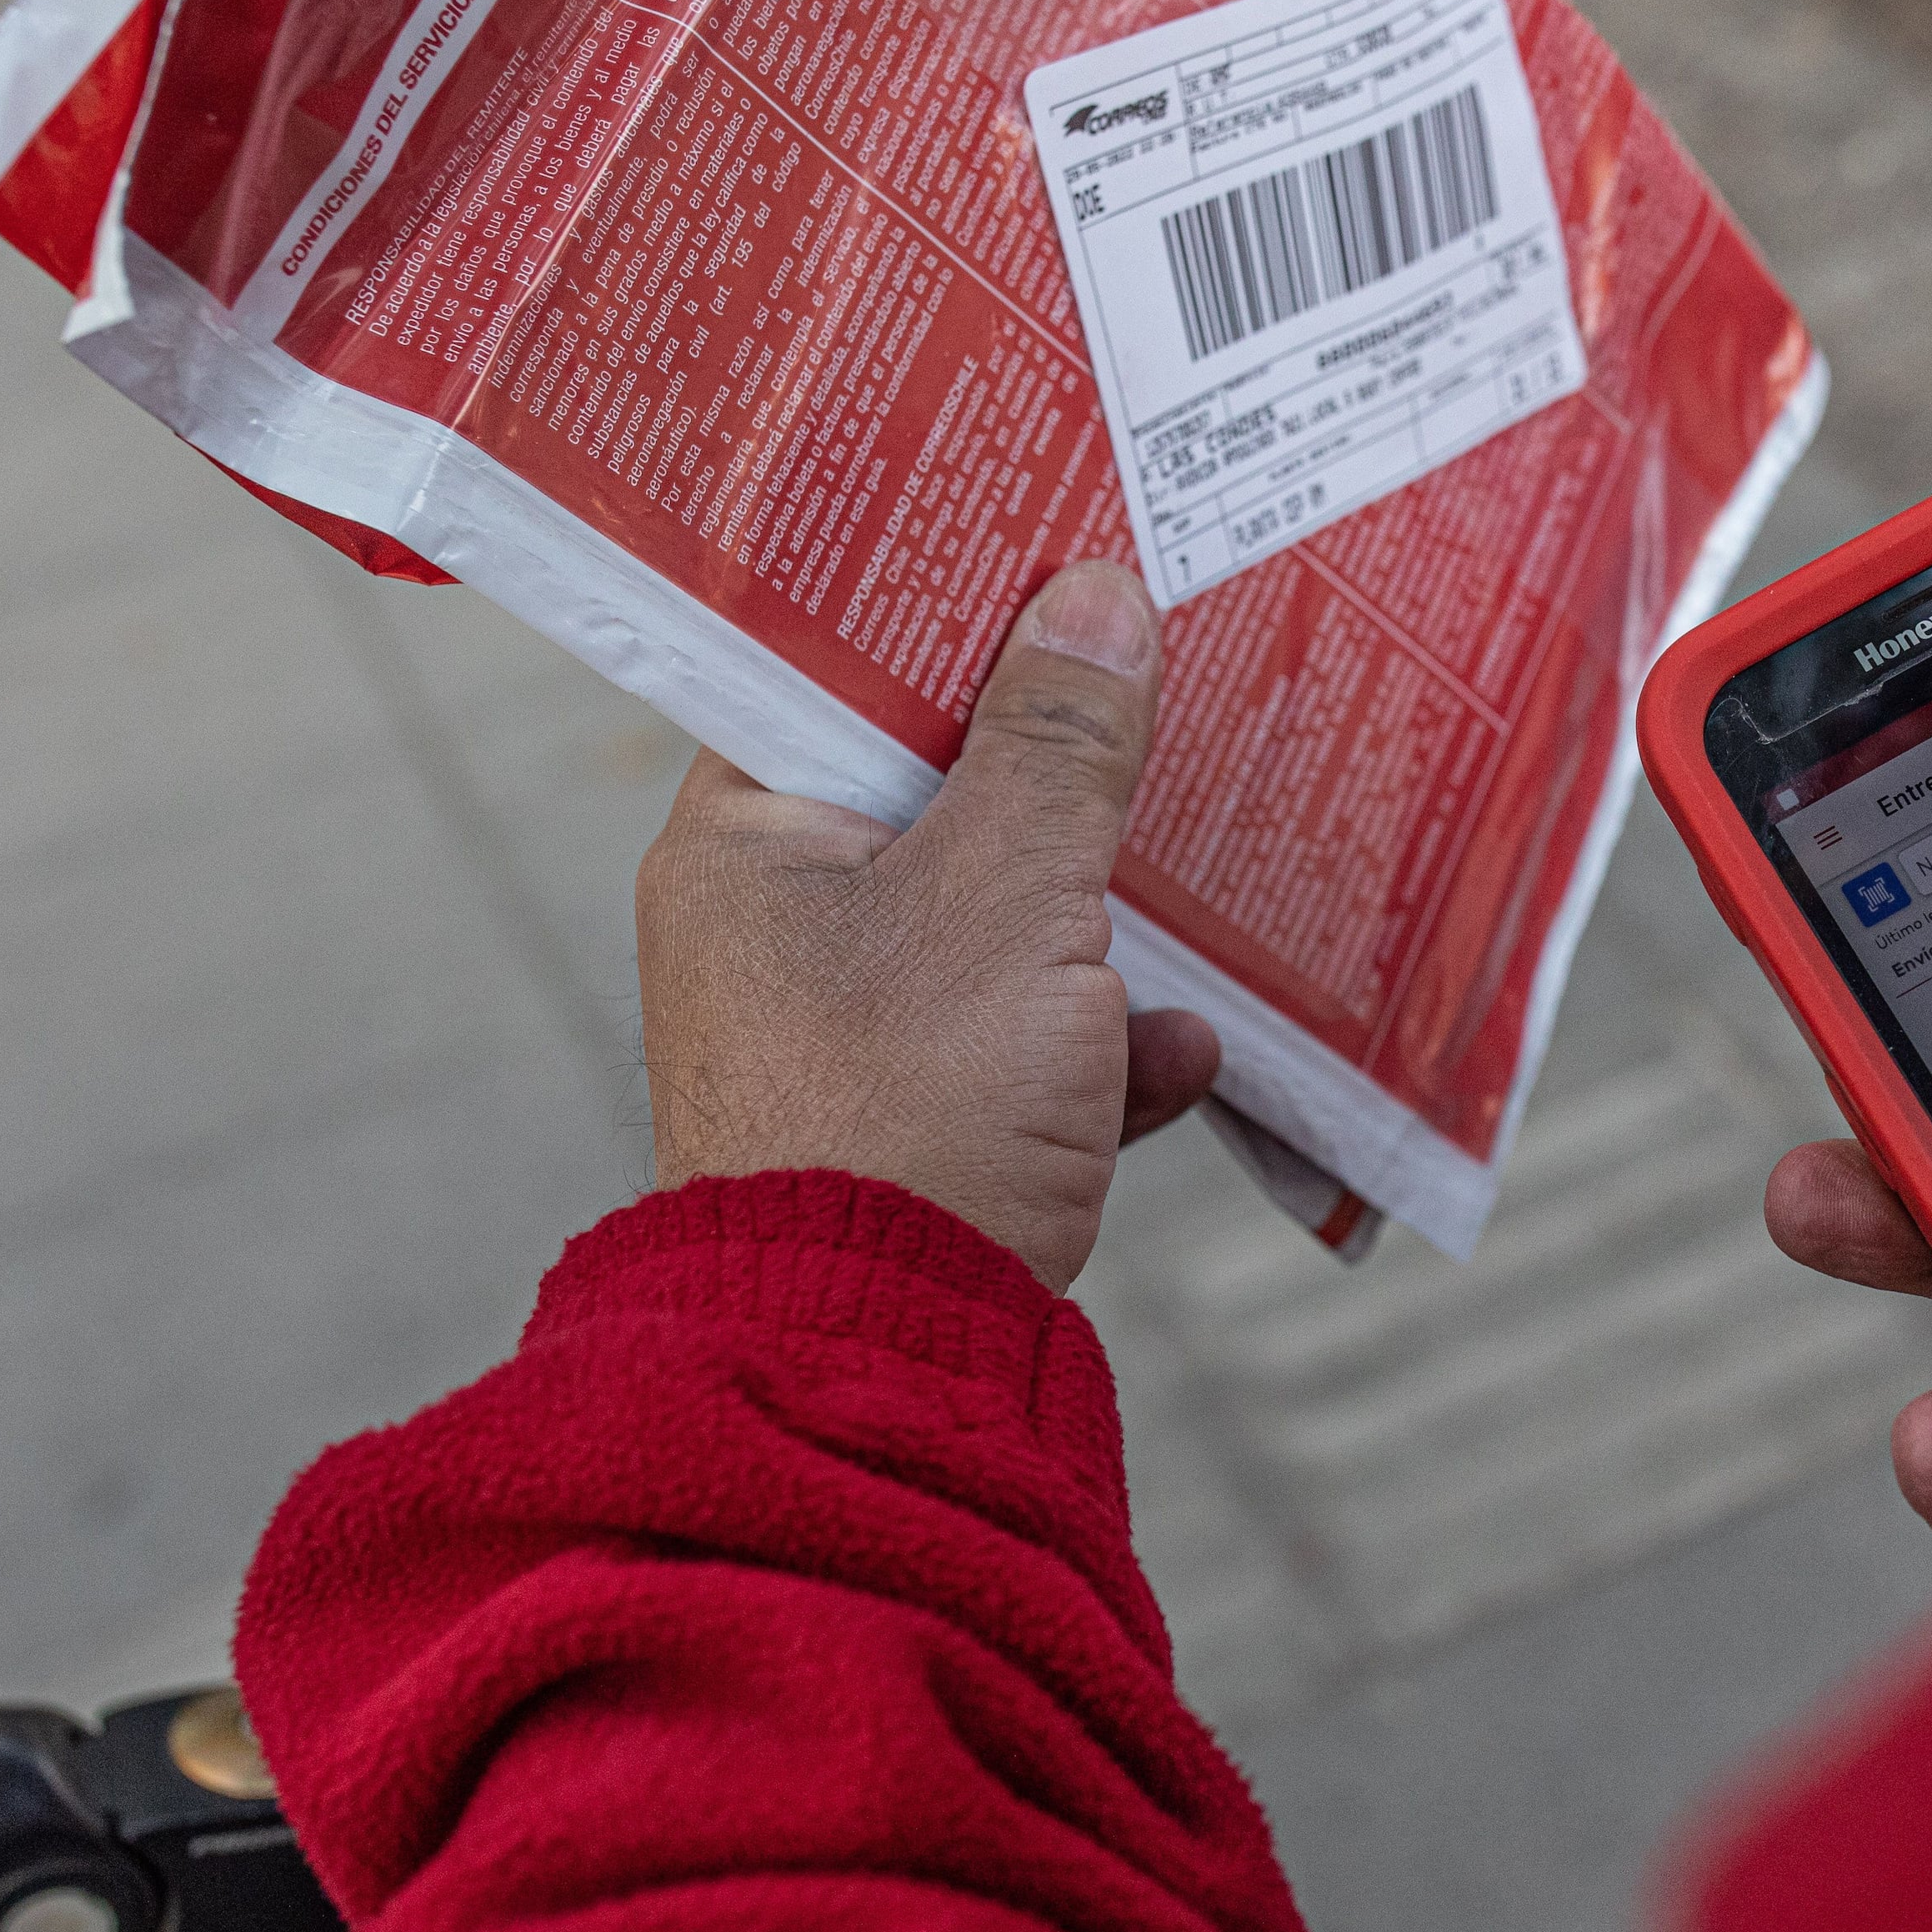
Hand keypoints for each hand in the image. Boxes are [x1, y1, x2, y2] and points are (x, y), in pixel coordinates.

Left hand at [635, 562, 1218, 1290]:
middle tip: (1155, 693)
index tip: (1050, 563)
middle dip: (1058, 778)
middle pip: (935, 807)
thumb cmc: (910, 1106)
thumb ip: (1057, 747)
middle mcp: (772, 937)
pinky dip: (1105, 1053)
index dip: (944, 620)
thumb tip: (1095, 598)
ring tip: (1189, 885)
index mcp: (742, 849)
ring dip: (1099, 928)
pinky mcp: (917, 1137)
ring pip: (994, 934)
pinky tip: (1185, 1052)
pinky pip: (1024, 1058)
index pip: (830, 682)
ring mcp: (843, 1043)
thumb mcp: (1007, 897)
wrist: (881, 1367)